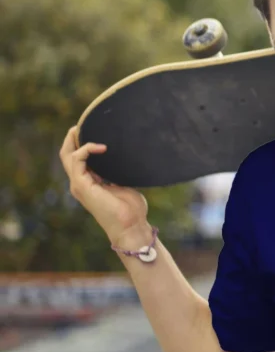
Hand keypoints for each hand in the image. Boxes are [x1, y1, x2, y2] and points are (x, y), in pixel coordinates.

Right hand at [59, 126, 150, 246]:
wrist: (131, 226)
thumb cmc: (131, 209)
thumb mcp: (124, 184)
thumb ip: (118, 173)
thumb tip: (125, 158)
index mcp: (89, 183)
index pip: (77, 159)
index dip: (80, 144)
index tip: (92, 130)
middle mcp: (80, 183)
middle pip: (67, 155)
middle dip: (71, 138)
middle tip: (80, 125)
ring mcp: (79, 185)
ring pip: (67, 156)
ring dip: (74, 140)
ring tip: (83, 129)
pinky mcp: (82, 186)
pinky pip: (77, 161)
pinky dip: (86, 150)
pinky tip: (101, 147)